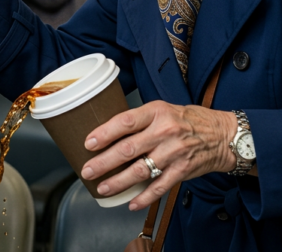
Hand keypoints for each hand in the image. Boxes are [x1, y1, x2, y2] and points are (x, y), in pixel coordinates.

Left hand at [80, 101, 236, 209]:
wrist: (224, 135)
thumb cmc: (188, 121)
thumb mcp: (163, 110)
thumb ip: (139, 120)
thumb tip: (107, 133)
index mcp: (156, 113)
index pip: (125, 122)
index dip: (104, 133)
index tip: (88, 143)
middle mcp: (164, 132)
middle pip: (128, 149)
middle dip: (103, 162)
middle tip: (87, 171)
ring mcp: (174, 153)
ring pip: (140, 171)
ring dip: (118, 182)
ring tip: (102, 188)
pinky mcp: (182, 171)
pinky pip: (159, 187)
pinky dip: (144, 197)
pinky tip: (131, 203)